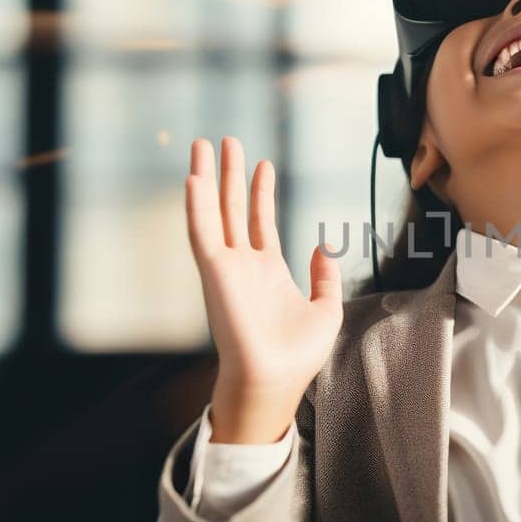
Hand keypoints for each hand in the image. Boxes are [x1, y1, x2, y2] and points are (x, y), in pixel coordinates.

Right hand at [185, 136, 343, 443]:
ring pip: (213, 212)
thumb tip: (324, 246)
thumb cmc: (297, 356)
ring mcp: (227, 267)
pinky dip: (196, 204)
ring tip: (203, 144)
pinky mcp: (214, 272)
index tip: (262, 164)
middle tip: (226, 140)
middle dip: (230, 174)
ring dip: (207, 178)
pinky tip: (194, 176)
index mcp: (268, 272)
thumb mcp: (326, 310)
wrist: (274, 381)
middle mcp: (244, 265)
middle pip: (232, 209)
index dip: (260, 193)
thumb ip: (325, 277)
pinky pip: (202, 231)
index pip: (261, 222)